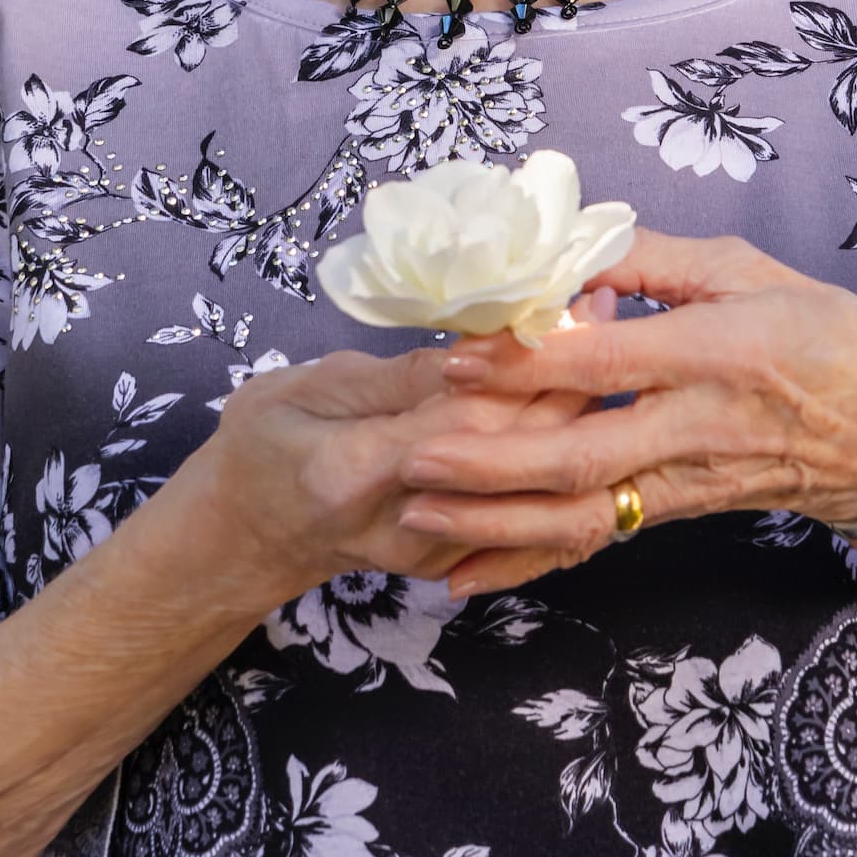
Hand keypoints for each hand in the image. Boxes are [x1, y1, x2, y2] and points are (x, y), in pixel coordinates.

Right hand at [175, 308, 616, 609]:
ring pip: (535, 484)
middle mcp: (410, 524)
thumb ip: (393, 377)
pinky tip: (584, 394)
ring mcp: (441, 549)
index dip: (525, 362)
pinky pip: (528, 505)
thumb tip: (475, 350)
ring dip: (578, 409)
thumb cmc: (262, 445)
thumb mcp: (304, 389)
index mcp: (355, 473)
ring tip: (608, 337)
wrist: (248, 536)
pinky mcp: (460, 554)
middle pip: (515, 452)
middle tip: (606, 302)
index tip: (567, 302)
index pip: (464, 419)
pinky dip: (562, 448)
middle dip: (570, 375)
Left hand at [396, 231, 856, 571]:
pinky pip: (599, 536)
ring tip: (421, 517)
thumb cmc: (827, 339)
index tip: (460, 360)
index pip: (609, 361)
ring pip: (585, 512)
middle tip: (416, 458)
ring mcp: (688, 479)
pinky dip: (531, 557)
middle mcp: (698, 424)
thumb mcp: (750, 271)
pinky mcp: (679, 511)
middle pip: (586, 454)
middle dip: (494, 463)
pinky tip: (469, 574)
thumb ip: (656, 259)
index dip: (531, 364)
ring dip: (499, 522)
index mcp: (717, 351)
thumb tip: (568, 247)